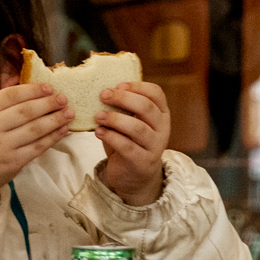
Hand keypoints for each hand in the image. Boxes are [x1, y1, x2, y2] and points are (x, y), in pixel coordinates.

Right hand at [0, 83, 72, 200]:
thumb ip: (2, 101)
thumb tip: (31, 86)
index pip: (12, 95)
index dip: (34, 90)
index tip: (50, 87)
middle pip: (26, 111)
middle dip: (49, 104)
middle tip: (64, 99)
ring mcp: (2, 146)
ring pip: (35, 129)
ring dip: (55, 120)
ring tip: (69, 113)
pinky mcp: (12, 162)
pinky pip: (38, 146)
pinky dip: (53, 137)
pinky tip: (62, 130)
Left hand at [96, 81, 169, 205]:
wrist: (133, 175)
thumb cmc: (128, 142)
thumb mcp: (129, 122)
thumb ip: (122, 108)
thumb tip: (102, 90)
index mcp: (160, 114)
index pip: (156, 93)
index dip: (137, 86)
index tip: (118, 85)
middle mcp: (162, 128)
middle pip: (146, 107)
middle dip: (123, 98)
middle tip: (103, 95)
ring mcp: (154, 146)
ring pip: (137, 128)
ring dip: (114, 119)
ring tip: (98, 116)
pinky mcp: (142, 161)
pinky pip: (127, 146)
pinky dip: (111, 137)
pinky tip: (98, 132)